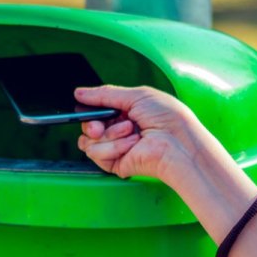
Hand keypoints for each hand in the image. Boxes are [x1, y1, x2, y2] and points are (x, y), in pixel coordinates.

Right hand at [74, 85, 203, 182]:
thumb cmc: (168, 117)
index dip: (89, 110)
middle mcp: (119, 131)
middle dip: (92, 124)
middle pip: (87, 127)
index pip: (95, 111)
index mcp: (125, 113)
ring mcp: (116, 148)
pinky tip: (131, 145)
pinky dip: (113, 147)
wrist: (177, 142)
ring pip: (88, 142)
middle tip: (100, 125)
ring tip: (131, 133)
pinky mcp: (115, 164)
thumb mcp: (136, 95)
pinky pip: (96, 154)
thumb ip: (105, 94)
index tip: (87, 107)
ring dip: (110, 135)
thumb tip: (79, 93)